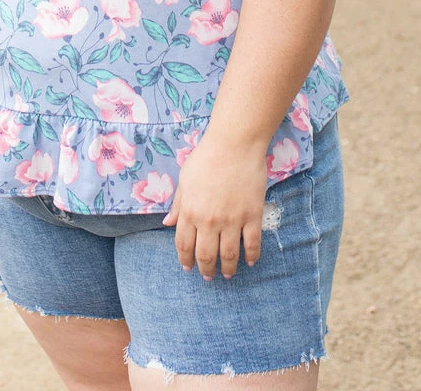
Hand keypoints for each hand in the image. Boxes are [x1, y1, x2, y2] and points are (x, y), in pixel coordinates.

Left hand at [162, 131, 268, 279]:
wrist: (234, 144)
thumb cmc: (206, 157)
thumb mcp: (185, 179)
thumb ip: (178, 204)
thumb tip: (167, 223)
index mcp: (190, 211)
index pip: (184, 245)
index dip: (185, 260)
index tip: (188, 267)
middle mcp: (209, 220)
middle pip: (205, 255)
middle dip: (206, 269)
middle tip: (208, 276)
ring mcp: (232, 220)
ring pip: (229, 255)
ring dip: (227, 269)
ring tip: (227, 274)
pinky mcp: (252, 215)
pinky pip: (252, 243)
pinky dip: (251, 256)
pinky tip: (250, 261)